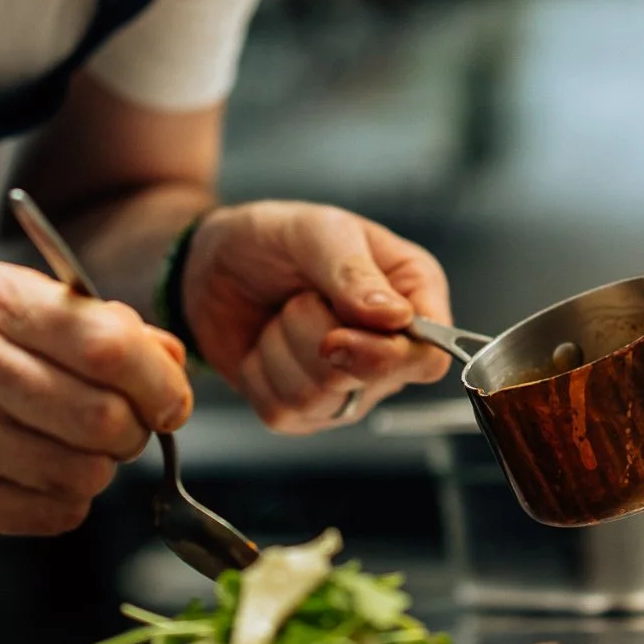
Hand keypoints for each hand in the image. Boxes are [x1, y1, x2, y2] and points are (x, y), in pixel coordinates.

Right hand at [0, 262, 191, 539]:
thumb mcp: (13, 315)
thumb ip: (99, 329)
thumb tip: (173, 359)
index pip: (109, 346)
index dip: (159, 381)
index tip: (171, 400)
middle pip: (105, 417)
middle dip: (134, 431)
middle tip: (123, 428)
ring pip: (87, 473)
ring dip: (96, 468)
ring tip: (63, 447)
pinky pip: (57, 513)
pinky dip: (64, 501)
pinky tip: (30, 475)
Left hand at [181, 201, 451, 433]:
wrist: (215, 263)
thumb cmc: (275, 237)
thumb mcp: (314, 231)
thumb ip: (353, 271)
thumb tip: (396, 317)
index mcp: (411, 293)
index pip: (428, 355)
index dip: (387, 355)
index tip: (337, 335)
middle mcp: (389, 345)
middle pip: (371, 378)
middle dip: (316, 334)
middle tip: (300, 298)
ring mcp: (350, 385)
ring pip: (319, 398)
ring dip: (281, 348)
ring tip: (282, 315)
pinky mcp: (305, 410)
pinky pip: (282, 412)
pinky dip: (258, 374)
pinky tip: (264, 344)